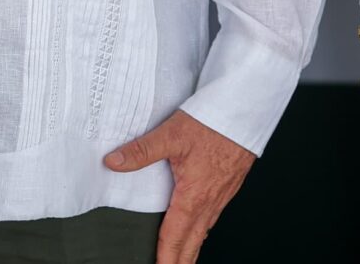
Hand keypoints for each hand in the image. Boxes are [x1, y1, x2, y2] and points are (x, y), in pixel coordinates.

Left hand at [104, 108, 255, 263]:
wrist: (246, 112)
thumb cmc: (213, 122)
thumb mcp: (172, 134)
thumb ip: (141, 151)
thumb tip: (113, 162)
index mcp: (193, 197)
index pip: (174, 238)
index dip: (164, 259)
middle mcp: (209, 202)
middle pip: (191, 244)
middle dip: (179, 262)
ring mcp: (221, 196)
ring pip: (203, 232)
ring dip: (190, 249)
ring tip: (180, 259)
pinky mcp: (228, 186)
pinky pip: (213, 217)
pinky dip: (202, 231)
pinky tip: (197, 227)